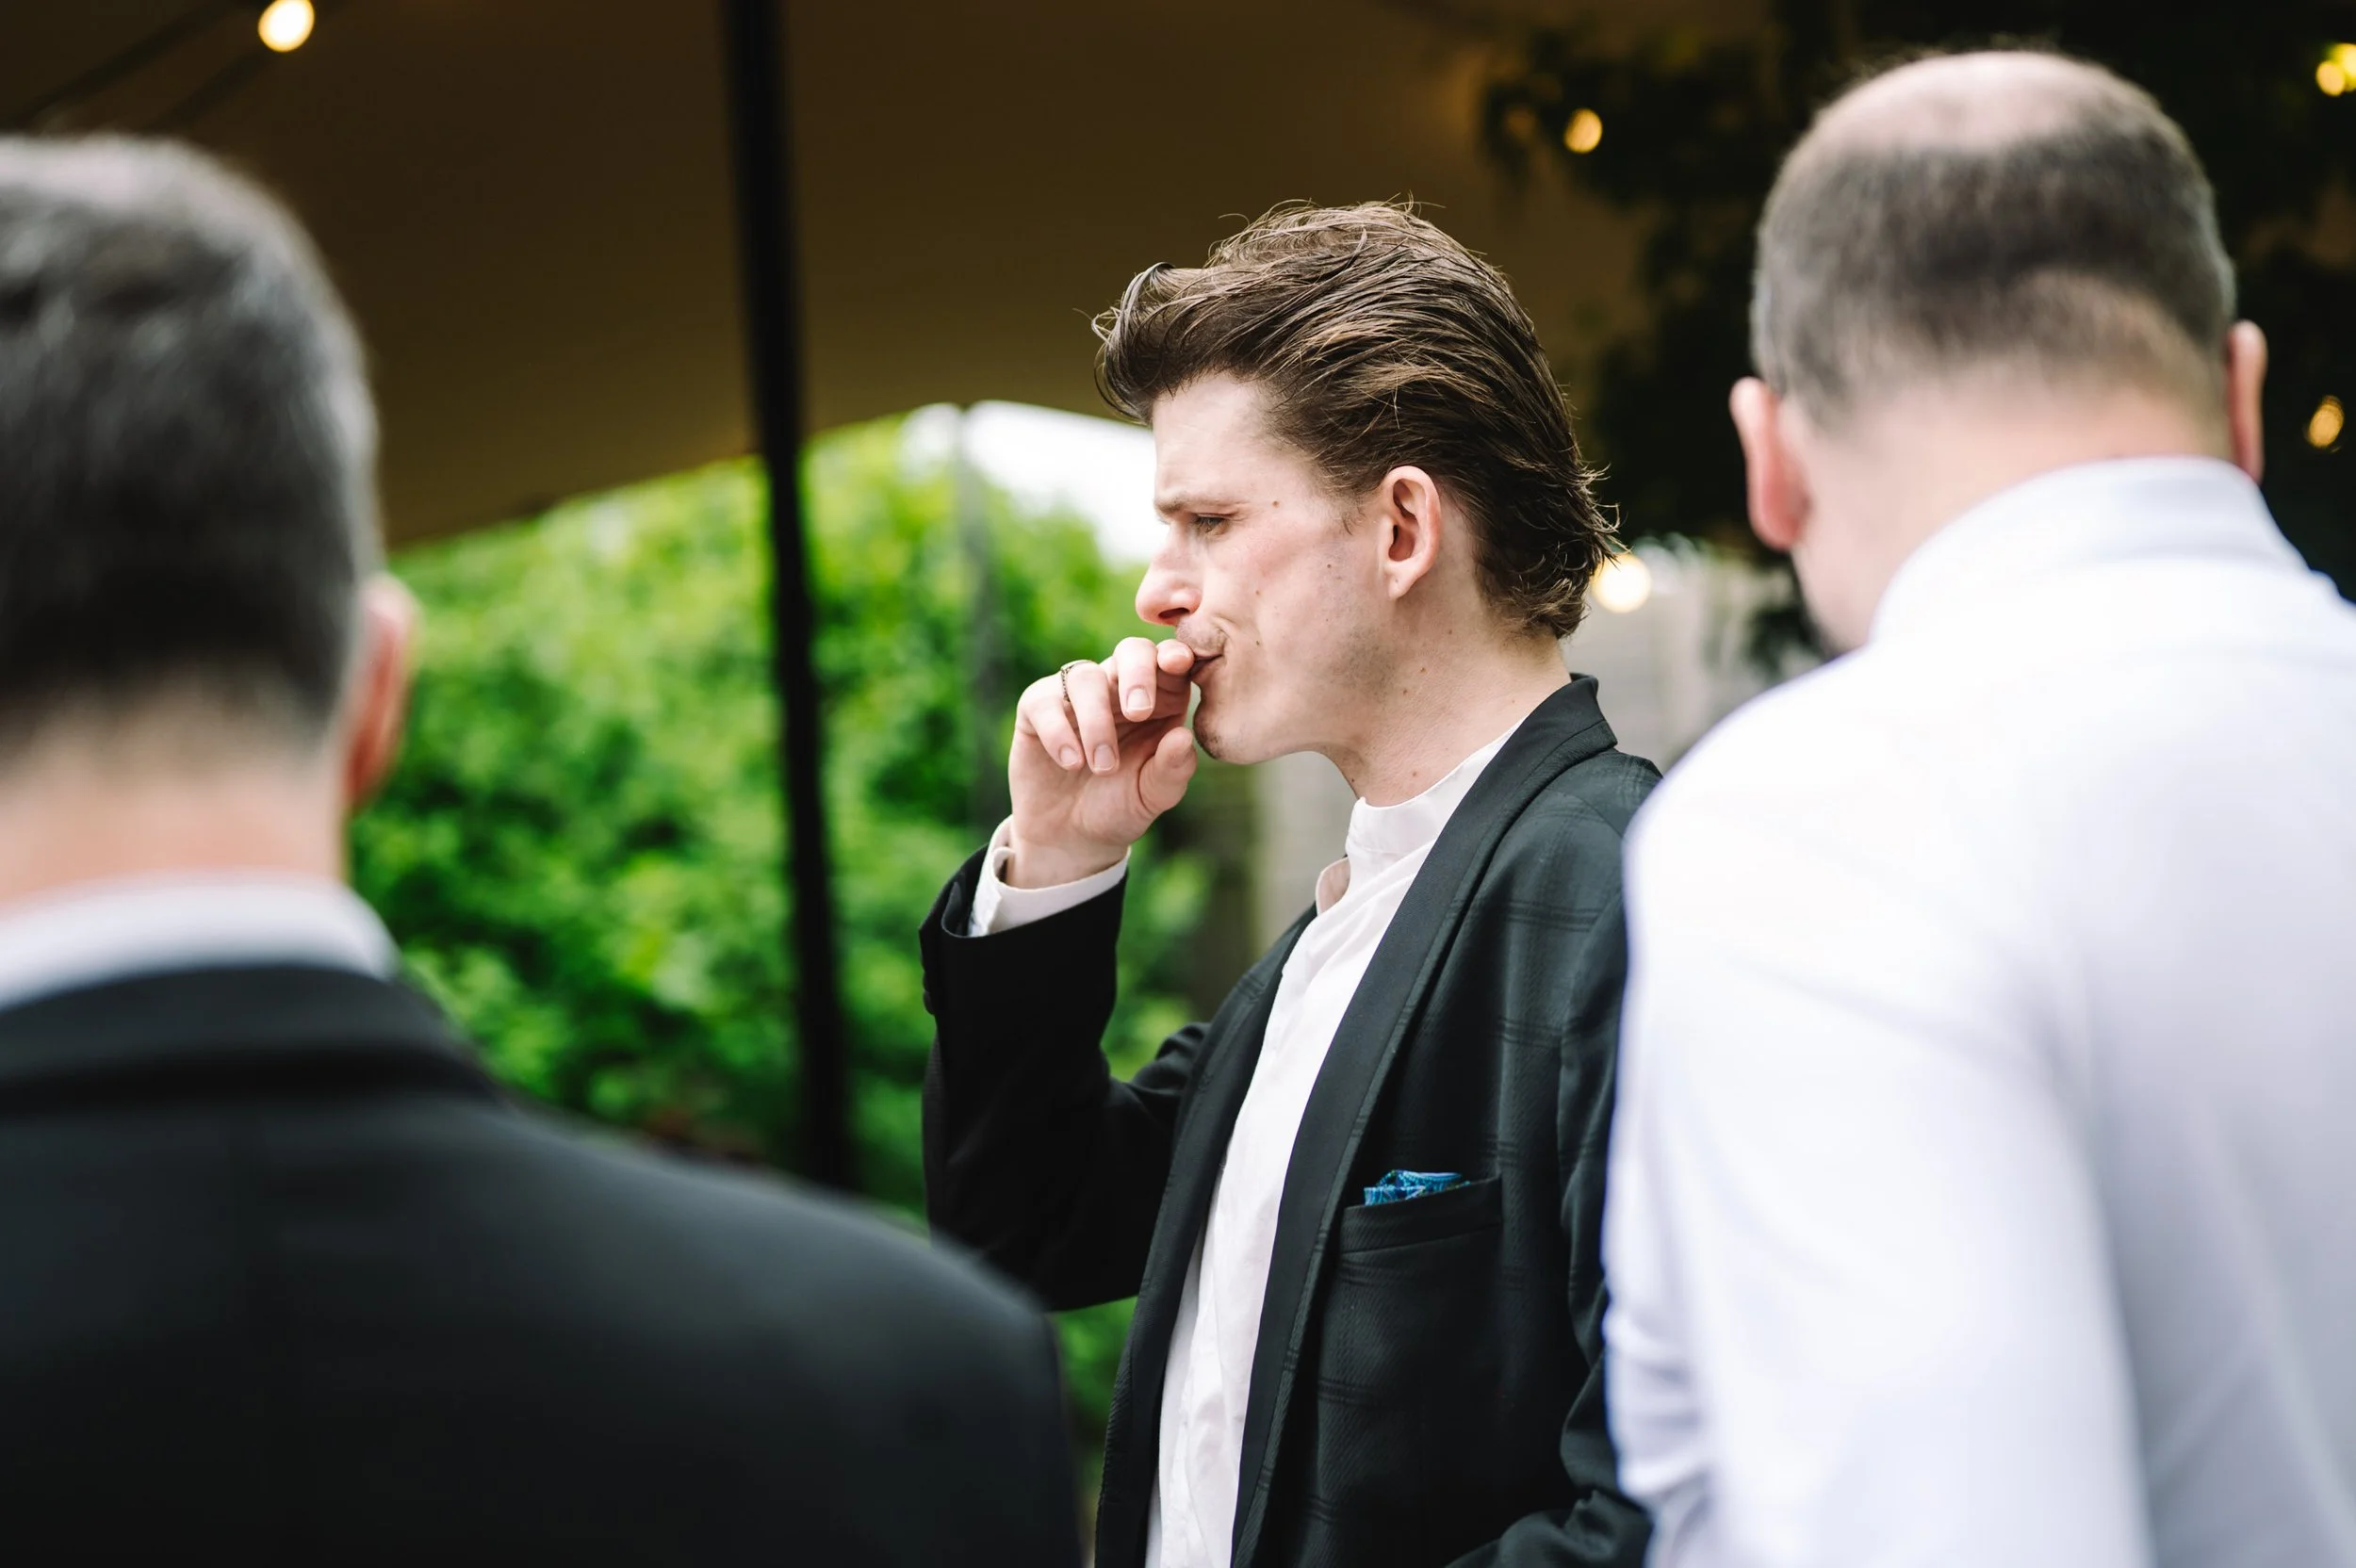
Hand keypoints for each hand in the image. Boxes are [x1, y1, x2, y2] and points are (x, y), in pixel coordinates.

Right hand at [1006, 637, 1197, 886]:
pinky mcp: (1038, 708)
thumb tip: (1182, 737)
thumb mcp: (1152, 796)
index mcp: (1161, 699)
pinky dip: (1059, 732)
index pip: (1171, 661)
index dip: (1176, 654)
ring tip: (1103, 766)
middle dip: (1138, 673)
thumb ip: (1172, 770)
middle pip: (1131, 651)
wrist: (1071, 837)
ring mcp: (1077, 695)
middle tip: (1139, 713)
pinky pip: (1045, 701)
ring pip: (1086, 677)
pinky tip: (1072, 763)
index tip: (1179, 663)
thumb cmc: (1120, 807)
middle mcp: (1120, 687)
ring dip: (1097, 721)